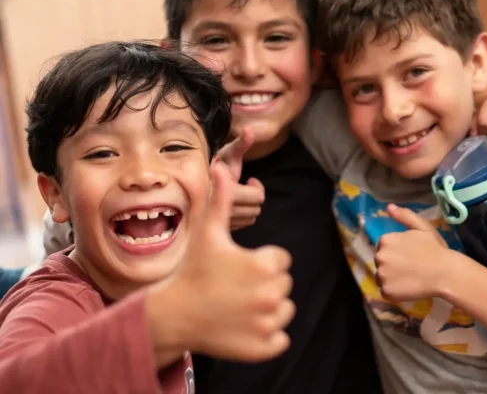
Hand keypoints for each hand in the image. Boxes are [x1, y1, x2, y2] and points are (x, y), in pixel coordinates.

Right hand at [147, 163, 294, 364]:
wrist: (173, 315)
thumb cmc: (193, 268)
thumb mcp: (209, 232)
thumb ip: (222, 198)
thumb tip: (221, 166)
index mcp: (264, 265)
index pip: (281, 260)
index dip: (261, 261)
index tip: (238, 266)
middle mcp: (270, 295)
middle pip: (284, 284)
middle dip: (265, 283)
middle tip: (235, 286)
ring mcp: (267, 324)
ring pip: (285, 311)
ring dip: (268, 309)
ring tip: (238, 305)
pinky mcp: (263, 348)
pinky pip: (280, 339)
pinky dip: (267, 336)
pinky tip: (243, 326)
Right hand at [214, 127, 265, 229]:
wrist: (190, 179)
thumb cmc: (215, 162)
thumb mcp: (228, 152)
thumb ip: (241, 143)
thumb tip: (250, 130)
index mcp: (225, 190)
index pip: (257, 197)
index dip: (257, 187)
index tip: (250, 179)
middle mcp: (220, 209)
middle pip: (255, 209)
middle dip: (254, 197)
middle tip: (246, 186)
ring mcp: (217, 222)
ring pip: (249, 219)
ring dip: (248, 207)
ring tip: (239, 195)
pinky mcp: (216, 228)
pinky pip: (240, 226)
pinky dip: (241, 216)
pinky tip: (232, 205)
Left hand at [374, 205, 452, 301]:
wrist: (445, 273)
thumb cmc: (435, 248)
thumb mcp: (422, 227)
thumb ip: (404, 216)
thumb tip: (389, 207)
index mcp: (386, 240)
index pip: (384, 247)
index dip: (397, 251)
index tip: (409, 255)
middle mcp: (380, 257)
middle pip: (381, 261)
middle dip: (392, 263)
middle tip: (410, 267)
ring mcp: (382, 275)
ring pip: (382, 277)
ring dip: (391, 278)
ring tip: (409, 278)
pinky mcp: (387, 292)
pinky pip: (386, 291)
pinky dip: (394, 291)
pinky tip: (408, 287)